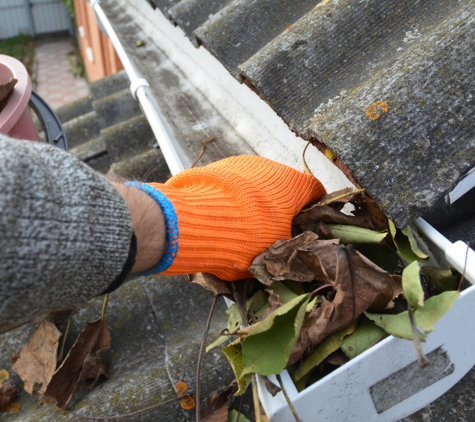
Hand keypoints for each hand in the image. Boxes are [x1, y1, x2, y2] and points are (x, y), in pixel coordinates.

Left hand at [130, 155, 325, 280]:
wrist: (193, 222)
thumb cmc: (245, 238)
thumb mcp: (276, 251)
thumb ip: (290, 243)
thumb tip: (293, 245)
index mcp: (293, 184)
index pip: (316, 190)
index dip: (314, 208)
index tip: (308, 223)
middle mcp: (270, 166)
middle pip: (284, 187)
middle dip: (282, 207)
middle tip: (273, 231)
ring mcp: (242, 163)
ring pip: (257, 183)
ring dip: (256, 201)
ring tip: (242, 225)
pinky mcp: (217, 167)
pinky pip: (233, 183)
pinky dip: (234, 197)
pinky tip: (223, 216)